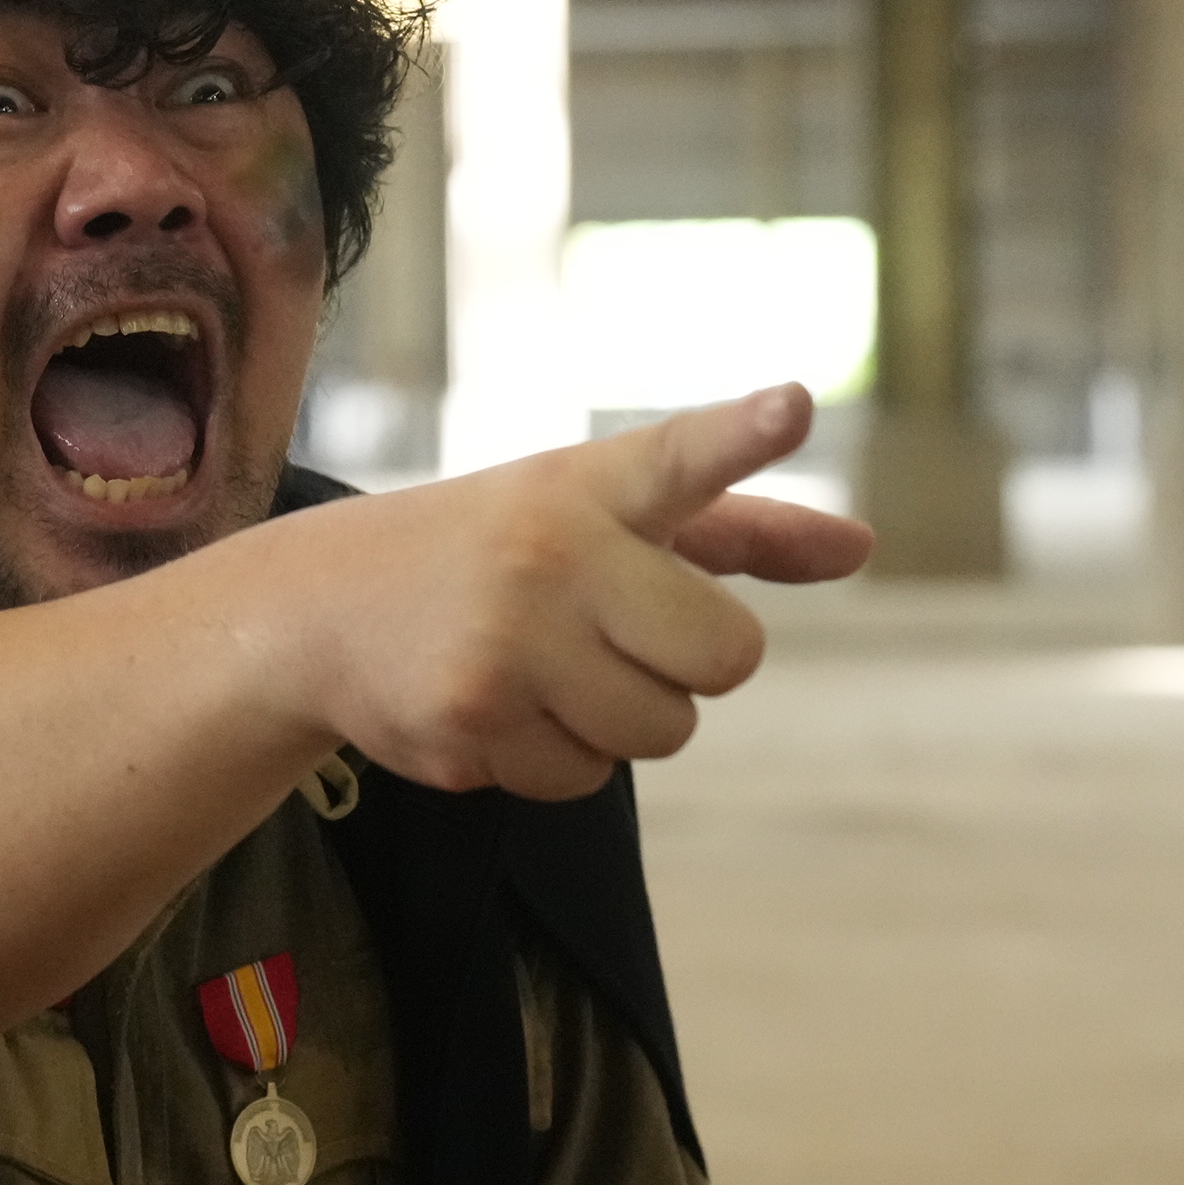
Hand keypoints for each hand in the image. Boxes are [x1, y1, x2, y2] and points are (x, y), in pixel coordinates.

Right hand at [259, 384, 872, 801]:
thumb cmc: (502, 552)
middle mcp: (553, 551)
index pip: (681, 456)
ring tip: (542, 669)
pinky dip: (552, 757)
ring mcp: (508, 639)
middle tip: (612, 634)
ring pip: (659, 733)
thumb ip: (740, 530)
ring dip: (620, 720)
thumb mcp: (609, 518)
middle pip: (726, 658)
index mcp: (592, 486)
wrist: (321, 607)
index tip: (794, 405)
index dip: (744, 434)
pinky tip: (495, 706)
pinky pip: (583, 779)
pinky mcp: (468, 717)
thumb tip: (862, 548)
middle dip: (687, 665)